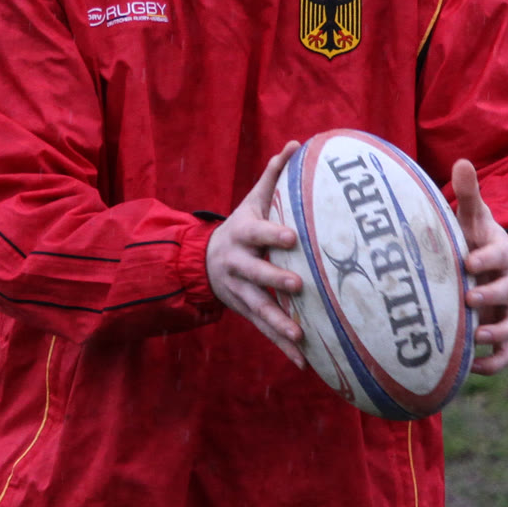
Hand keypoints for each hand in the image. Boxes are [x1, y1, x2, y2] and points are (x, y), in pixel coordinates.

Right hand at [206, 142, 307, 367]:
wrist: (204, 262)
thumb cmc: (241, 226)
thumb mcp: (251, 201)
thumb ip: (273, 176)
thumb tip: (295, 144)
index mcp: (242, 236)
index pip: (259, 234)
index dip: (273, 235)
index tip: (293, 237)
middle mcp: (238, 266)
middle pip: (255, 274)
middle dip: (274, 281)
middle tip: (298, 286)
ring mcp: (240, 292)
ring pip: (259, 309)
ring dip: (278, 323)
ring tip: (298, 335)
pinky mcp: (246, 312)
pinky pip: (265, 331)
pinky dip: (283, 348)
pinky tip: (304, 363)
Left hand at [451, 159, 507, 375]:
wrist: (490, 266)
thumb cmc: (475, 240)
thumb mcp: (472, 218)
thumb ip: (469, 194)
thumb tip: (462, 162)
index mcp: (504, 253)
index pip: (501, 254)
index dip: (487, 257)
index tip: (467, 259)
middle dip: (491, 294)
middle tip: (468, 297)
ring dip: (498, 333)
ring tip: (476, 337)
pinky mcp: (504, 333)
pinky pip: (507, 356)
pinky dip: (494, 363)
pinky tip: (471, 367)